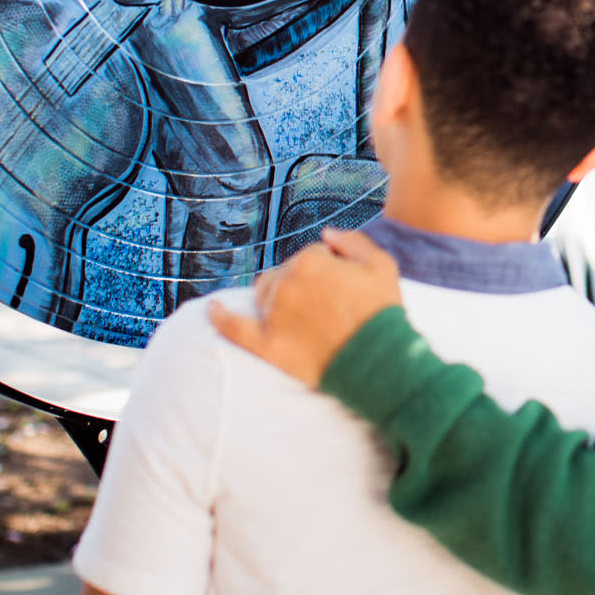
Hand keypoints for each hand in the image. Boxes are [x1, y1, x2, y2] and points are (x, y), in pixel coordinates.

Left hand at [208, 228, 401, 387]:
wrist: (379, 362)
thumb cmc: (383, 312)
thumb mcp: (381, 264)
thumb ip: (352, 241)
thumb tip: (326, 233)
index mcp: (310, 261)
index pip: (312, 254)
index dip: (330, 269)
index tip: (344, 287)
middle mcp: (286, 284)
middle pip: (285, 272)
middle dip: (303, 282)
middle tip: (329, 305)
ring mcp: (273, 316)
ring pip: (264, 294)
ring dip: (277, 296)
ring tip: (304, 314)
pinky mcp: (268, 345)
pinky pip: (234, 328)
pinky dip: (220, 317)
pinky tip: (212, 309)